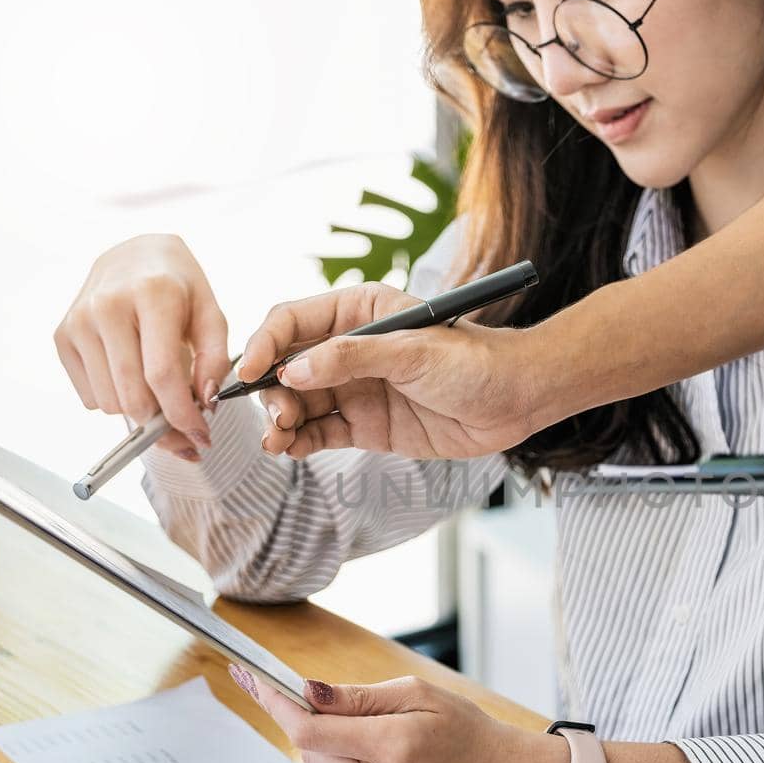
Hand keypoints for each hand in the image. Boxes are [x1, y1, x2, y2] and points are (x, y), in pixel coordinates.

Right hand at [54, 234, 231, 459]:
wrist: (134, 253)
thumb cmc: (179, 287)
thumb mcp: (211, 314)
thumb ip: (215, 360)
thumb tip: (205, 403)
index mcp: (152, 294)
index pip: (161, 374)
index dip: (182, 415)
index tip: (201, 437)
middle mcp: (107, 306)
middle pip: (132, 396)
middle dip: (163, 427)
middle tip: (185, 432)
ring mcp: (79, 321)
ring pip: (110, 403)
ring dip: (139, 411)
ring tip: (158, 391)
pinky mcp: (62, 336)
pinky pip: (90, 397)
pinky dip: (115, 398)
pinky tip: (130, 373)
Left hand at [228, 667, 566, 762]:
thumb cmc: (466, 734)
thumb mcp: (420, 696)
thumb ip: (358, 697)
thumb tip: (307, 692)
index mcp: (390, 753)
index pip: (308, 730)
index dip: (276, 702)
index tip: (251, 678)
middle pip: (308, 747)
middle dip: (321, 721)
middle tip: (363, 713)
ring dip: (333, 748)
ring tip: (385, 747)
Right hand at [240, 282, 546, 460]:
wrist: (516, 401)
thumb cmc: (474, 362)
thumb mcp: (414, 352)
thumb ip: (351, 359)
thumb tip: (292, 371)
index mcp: (358, 311)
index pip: (293, 321)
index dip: (264, 344)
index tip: (247, 373)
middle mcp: (349, 348)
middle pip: (287, 366)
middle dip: (271, 391)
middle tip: (276, 417)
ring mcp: (355, 388)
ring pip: (298, 403)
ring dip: (280, 420)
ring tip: (276, 440)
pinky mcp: (366, 425)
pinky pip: (319, 432)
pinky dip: (299, 442)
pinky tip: (288, 450)